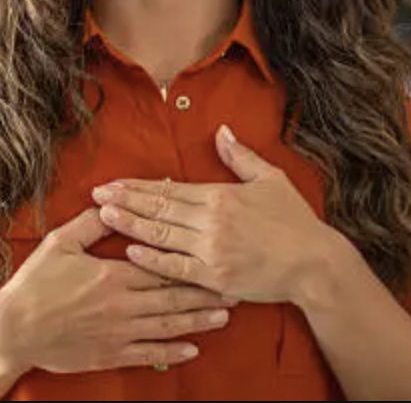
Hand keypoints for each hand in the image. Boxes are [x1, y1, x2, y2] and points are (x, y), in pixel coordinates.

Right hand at [0, 208, 234, 375]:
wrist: (13, 330)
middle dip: (205, 292)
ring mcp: (118, 331)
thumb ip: (91, 224)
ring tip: (224, 316)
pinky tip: (192, 348)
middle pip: (173, 297)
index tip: (215, 256)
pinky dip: (172, 351)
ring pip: (168, 325)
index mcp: (113, 274)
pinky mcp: (110, 353)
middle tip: (234, 288)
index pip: (161, 266)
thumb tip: (113, 201)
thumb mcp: (60, 243)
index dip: (191, 262)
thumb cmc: (35, 284)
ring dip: (198, 320)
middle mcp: (122, 304)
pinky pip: (149, 353)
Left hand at [93, 125, 338, 304]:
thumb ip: (241, 156)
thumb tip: (221, 131)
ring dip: (130, 226)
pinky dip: (152, 261)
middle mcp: (212, 222)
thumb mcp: (270, 179)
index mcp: (221, 196)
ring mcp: (212, 252)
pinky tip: (130, 252)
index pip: (169, 188)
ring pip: (161, 237)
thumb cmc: (295, 220)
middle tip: (96, 194)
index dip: (138, 186)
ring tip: (104, 215)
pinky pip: (176, 269)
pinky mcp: (215, 278)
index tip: (113, 181)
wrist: (315, 263)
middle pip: (158, 209)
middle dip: (125, 201)